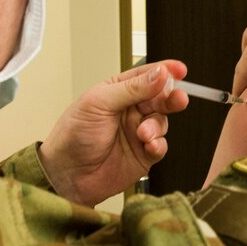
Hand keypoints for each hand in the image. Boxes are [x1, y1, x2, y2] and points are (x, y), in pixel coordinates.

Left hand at [39, 61, 188, 206]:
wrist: (67, 175)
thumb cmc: (73, 135)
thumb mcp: (99, 103)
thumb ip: (132, 88)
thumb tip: (159, 74)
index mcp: (117, 91)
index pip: (146, 76)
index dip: (164, 71)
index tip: (179, 70)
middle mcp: (130, 110)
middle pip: (160, 98)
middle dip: (171, 97)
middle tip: (177, 99)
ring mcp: (138, 133)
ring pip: (162, 122)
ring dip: (157, 126)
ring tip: (143, 133)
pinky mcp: (144, 155)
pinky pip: (161, 146)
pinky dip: (159, 144)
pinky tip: (149, 145)